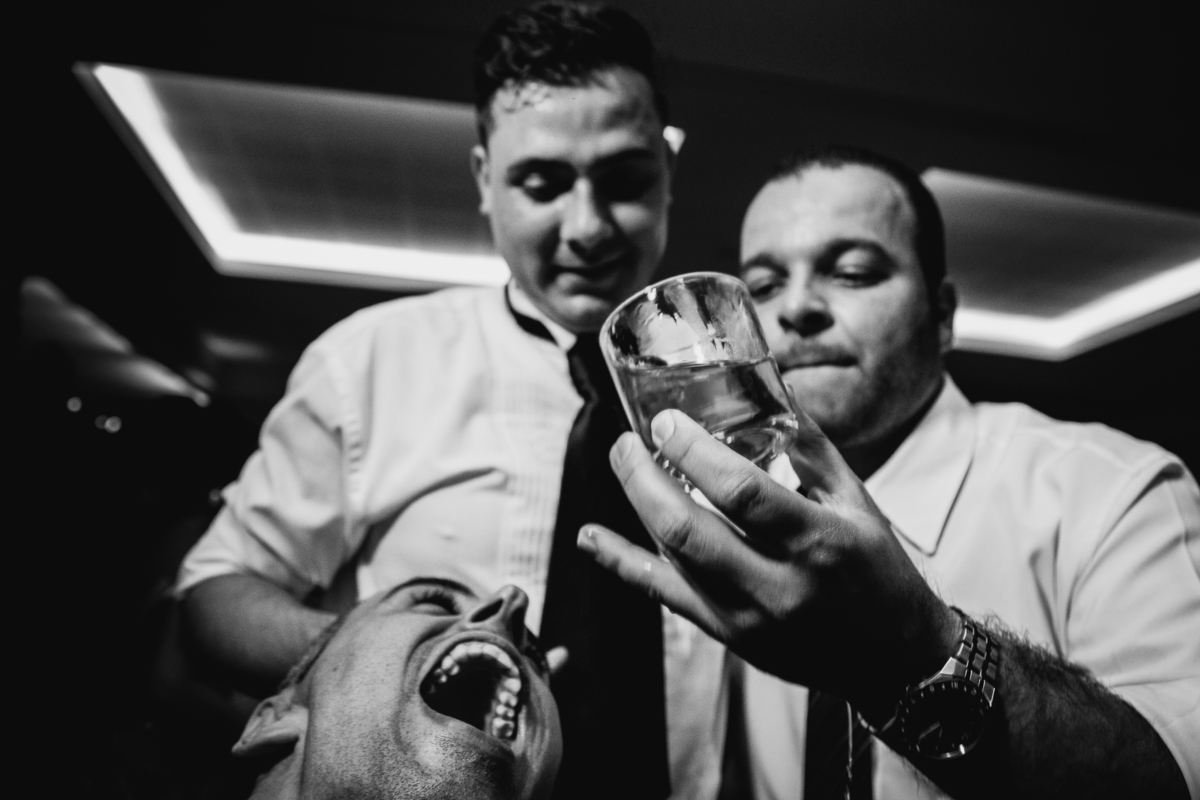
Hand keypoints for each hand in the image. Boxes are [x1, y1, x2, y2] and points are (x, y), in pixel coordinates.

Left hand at [577, 408, 958, 713]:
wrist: (894, 656)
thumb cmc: (878, 569)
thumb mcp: (857, 502)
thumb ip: (810, 447)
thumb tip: (766, 387)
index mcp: (817, 540)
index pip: (741, 492)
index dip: (693, 452)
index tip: (667, 422)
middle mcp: (779, 584)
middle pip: (688, 530)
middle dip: (644, 479)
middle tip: (628, 443)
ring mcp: (750, 618)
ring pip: (671, 561)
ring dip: (634, 508)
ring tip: (622, 465)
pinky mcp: (732, 637)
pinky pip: (665, 597)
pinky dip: (623, 563)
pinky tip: (592, 537)